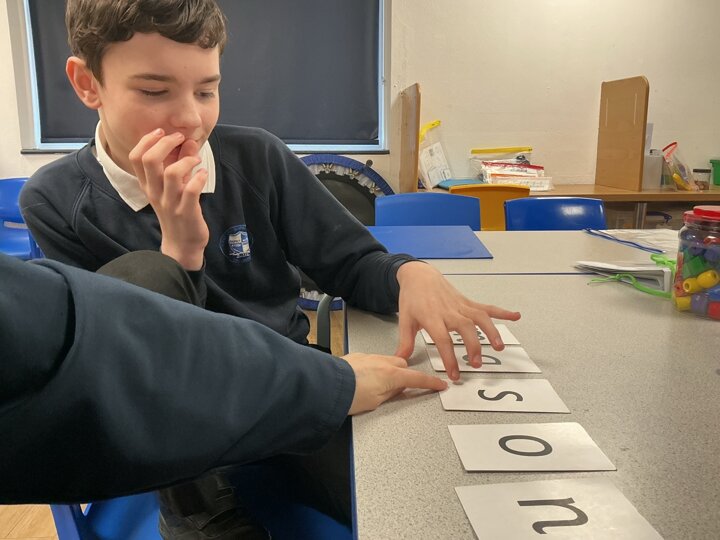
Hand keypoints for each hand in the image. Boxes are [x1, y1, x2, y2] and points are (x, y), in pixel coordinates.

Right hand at [129, 129, 208, 269]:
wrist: (182, 244)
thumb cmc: (178, 212)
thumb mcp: (174, 187)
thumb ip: (179, 163)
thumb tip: (188, 142)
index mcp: (148, 185)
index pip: (136, 157)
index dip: (147, 140)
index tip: (162, 132)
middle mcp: (155, 192)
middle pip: (150, 160)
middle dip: (166, 143)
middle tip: (180, 139)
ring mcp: (170, 203)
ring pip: (171, 173)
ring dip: (187, 160)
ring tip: (196, 160)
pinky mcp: (186, 212)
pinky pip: (191, 190)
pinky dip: (199, 178)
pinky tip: (203, 175)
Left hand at [343, 352, 446, 414]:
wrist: (327, 386)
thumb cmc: (348, 396)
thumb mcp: (376, 403)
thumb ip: (390, 393)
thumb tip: (395, 390)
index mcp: (391, 375)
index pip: (417, 379)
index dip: (430, 383)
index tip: (439, 384)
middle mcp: (381, 362)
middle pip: (403, 365)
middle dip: (405, 375)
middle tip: (399, 389)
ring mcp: (368, 357)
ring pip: (387, 361)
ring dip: (389, 370)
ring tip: (379, 386)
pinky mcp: (356, 357)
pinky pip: (372, 360)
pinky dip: (374, 368)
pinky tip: (366, 379)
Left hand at [395, 261, 520, 380]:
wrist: (419, 275)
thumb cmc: (412, 298)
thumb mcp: (405, 320)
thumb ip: (405, 342)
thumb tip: (400, 361)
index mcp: (432, 317)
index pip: (443, 340)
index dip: (450, 358)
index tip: (454, 375)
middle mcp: (449, 311)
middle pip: (465, 328)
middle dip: (473, 346)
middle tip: (476, 364)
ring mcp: (460, 306)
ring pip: (479, 318)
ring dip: (491, 331)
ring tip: (499, 347)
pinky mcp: (467, 302)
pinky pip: (486, 307)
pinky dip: (502, 312)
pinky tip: (515, 316)